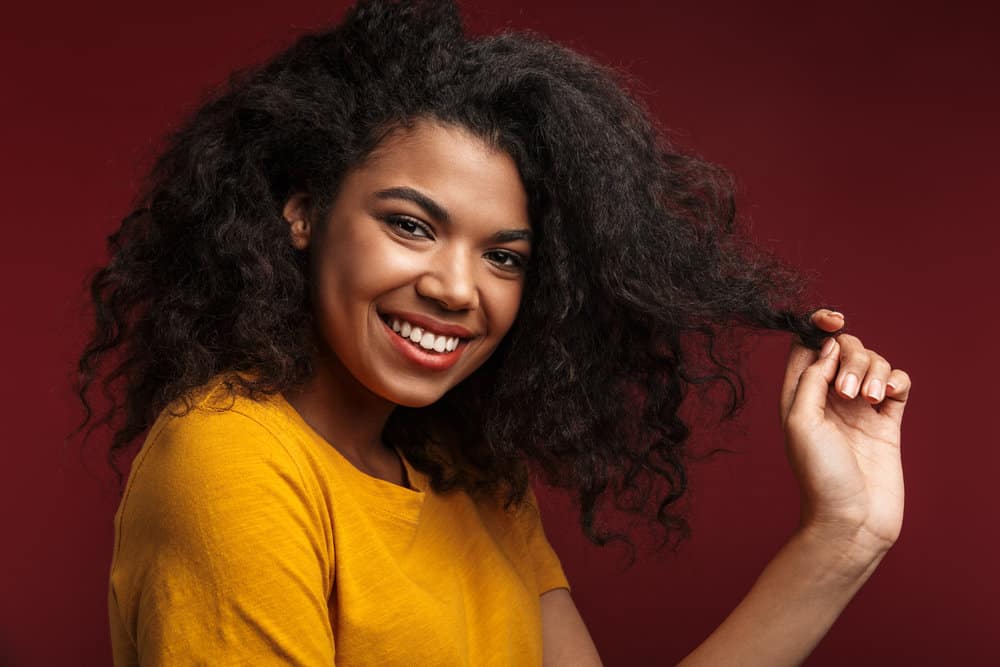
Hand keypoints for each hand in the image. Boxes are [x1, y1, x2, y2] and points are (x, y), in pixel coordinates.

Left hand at [778, 309, 911, 559]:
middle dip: (852, 357)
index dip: (819, 325)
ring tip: (870, 401)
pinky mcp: (887, 421)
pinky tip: (889, 397)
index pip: (807, 345)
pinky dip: (896, 381)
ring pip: (873, 362)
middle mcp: (828, 397)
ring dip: (875, 371)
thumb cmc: (819, 475)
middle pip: (844, 349)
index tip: (833, 321)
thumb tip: (829, 343)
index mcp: (799, 394)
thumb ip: (811, 377)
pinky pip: (898, 383)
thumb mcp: (800, 421)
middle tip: (849, 393)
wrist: (852, 520)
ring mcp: (860, 408)